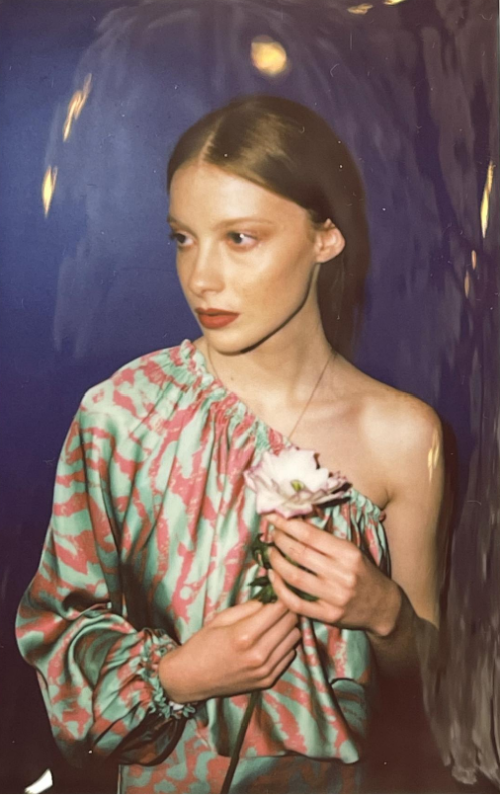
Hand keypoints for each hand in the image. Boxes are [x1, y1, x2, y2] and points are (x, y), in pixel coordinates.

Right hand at [159, 599, 300, 702]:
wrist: (191, 678)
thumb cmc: (203, 643)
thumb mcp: (222, 618)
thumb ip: (249, 607)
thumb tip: (272, 594)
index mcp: (244, 635)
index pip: (280, 608)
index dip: (282, 594)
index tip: (279, 588)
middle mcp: (259, 655)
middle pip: (291, 622)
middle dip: (287, 608)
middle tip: (278, 603)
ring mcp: (265, 670)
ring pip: (295, 638)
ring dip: (288, 626)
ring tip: (274, 622)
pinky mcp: (268, 680)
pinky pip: (290, 655)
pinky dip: (285, 644)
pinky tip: (271, 640)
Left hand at [266, 512, 400, 635]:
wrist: (383, 607)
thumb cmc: (363, 573)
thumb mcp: (351, 551)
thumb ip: (326, 540)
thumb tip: (295, 522)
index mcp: (348, 553)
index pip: (310, 535)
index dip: (287, 524)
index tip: (272, 516)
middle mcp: (342, 574)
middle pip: (299, 553)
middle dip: (279, 541)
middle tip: (271, 534)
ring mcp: (334, 597)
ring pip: (294, 577)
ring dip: (276, 563)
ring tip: (270, 553)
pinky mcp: (328, 615)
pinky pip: (296, 602)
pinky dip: (279, 589)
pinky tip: (273, 577)